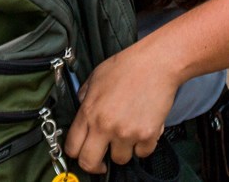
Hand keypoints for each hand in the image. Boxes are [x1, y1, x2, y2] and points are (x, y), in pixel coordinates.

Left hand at [64, 43, 180, 173]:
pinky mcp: (147, 135)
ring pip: (120, 159)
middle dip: (94, 164)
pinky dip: (143, 145)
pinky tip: (143, 128)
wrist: (157, 63)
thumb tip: (81, 109)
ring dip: (123, 149)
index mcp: (89, 112)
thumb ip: (85, 97)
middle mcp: (105, 126)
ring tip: (128, 132)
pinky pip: (142, 153)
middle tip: (101, 161)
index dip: (76, 153)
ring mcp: (126, 132)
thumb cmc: (128, 66)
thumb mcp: (96, 77)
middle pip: (89, 163)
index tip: (82, 153)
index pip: (72, 147)